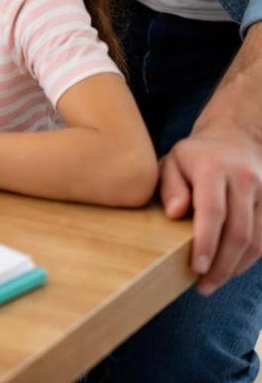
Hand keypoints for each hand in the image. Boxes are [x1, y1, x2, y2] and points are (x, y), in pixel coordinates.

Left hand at [159, 123, 261, 294]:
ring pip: (256, 239)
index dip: (206, 243)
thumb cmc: (194, 156)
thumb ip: (169, 185)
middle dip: (222, 265)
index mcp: (214, 168)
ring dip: (235, 267)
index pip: (213, 211)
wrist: (235, 138)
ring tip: (214, 283)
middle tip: (202, 286)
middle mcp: (244, 179)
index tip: (197, 267)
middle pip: (238, 232)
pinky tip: (231, 269)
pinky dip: (248, 258)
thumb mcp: (172, 161)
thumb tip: (174, 213)